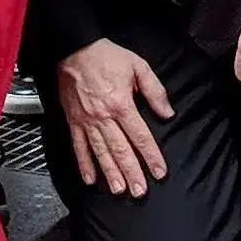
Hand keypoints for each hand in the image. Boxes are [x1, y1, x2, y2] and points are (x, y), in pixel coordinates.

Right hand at [55, 39, 172, 197]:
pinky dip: (84, 164)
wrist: (74, 48)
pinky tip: (90, 179)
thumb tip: (167, 113)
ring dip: (110, 173)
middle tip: (139, 191)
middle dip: (132, 172)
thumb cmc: (106, 55)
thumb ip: (155, 91)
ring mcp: (87, 121)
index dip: (151, 156)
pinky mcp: (73, 121)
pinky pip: (79, 146)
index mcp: (121, 104)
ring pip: (101, 153)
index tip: (159, 172)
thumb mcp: (138, 66)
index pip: (140, 136)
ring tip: (119, 190)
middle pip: (121, 150)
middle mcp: (104, 117)